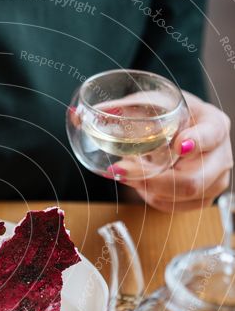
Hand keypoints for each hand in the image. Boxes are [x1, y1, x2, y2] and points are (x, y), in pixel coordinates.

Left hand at [120, 91, 231, 211]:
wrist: (178, 131)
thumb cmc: (167, 114)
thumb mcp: (150, 103)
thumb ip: (125, 107)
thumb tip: (90, 112)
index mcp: (215, 124)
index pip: (212, 135)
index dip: (197, 142)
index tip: (179, 145)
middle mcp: (221, 156)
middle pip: (192, 181)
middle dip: (152, 180)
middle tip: (123, 170)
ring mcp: (215, 181)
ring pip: (179, 198)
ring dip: (147, 189)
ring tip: (127, 173)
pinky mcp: (202, 198)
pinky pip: (173, 207)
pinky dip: (151, 196)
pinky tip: (140, 182)